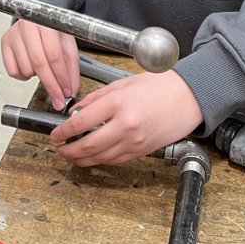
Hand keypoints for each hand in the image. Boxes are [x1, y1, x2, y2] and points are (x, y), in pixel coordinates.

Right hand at [0, 20, 79, 110]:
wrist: (38, 16)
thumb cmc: (53, 29)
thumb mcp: (68, 44)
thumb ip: (71, 67)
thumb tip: (70, 90)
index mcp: (46, 23)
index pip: (54, 55)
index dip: (61, 76)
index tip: (66, 91)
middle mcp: (27, 26)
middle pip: (39, 63)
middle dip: (50, 85)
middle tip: (58, 98)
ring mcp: (13, 34)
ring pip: (25, 68)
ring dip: (37, 77)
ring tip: (44, 68)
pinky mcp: (4, 42)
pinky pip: (12, 70)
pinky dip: (23, 76)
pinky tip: (30, 67)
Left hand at [50, 70, 202, 165]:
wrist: (188, 97)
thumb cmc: (160, 85)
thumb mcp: (123, 83)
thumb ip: (97, 97)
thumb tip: (78, 110)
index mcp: (118, 104)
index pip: (81, 122)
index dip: (64, 131)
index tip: (55, 134)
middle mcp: (125, 126)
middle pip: (88, 145)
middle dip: (69, 150)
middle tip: (59, 148)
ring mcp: (135, 142)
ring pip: (100, 157)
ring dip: (82, 159)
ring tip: (71, 155)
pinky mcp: (142, 151)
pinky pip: (115, 160)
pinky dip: (100, 160)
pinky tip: (92, 157)